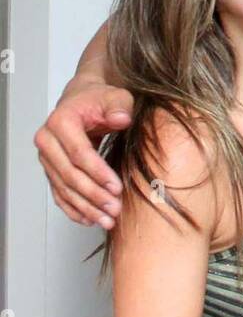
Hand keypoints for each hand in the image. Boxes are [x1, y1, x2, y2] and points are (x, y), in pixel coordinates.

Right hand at [34, 83, 133, 228]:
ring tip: (107, 220)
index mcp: (61, 122)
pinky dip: (74, 209)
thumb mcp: (115, 96)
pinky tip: (89, 219)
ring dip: (85, 208)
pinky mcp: (51, 170)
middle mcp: (47, 141)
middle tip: (114, 210)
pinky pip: (59, 194)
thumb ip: (119, 105)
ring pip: (64, 189)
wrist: (83, 100)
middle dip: (93, 195)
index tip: (116, 188)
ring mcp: (47, 158)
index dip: (98, 173)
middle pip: (69, 175)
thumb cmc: (99, 99)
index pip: (79, 154)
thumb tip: (121, 119)